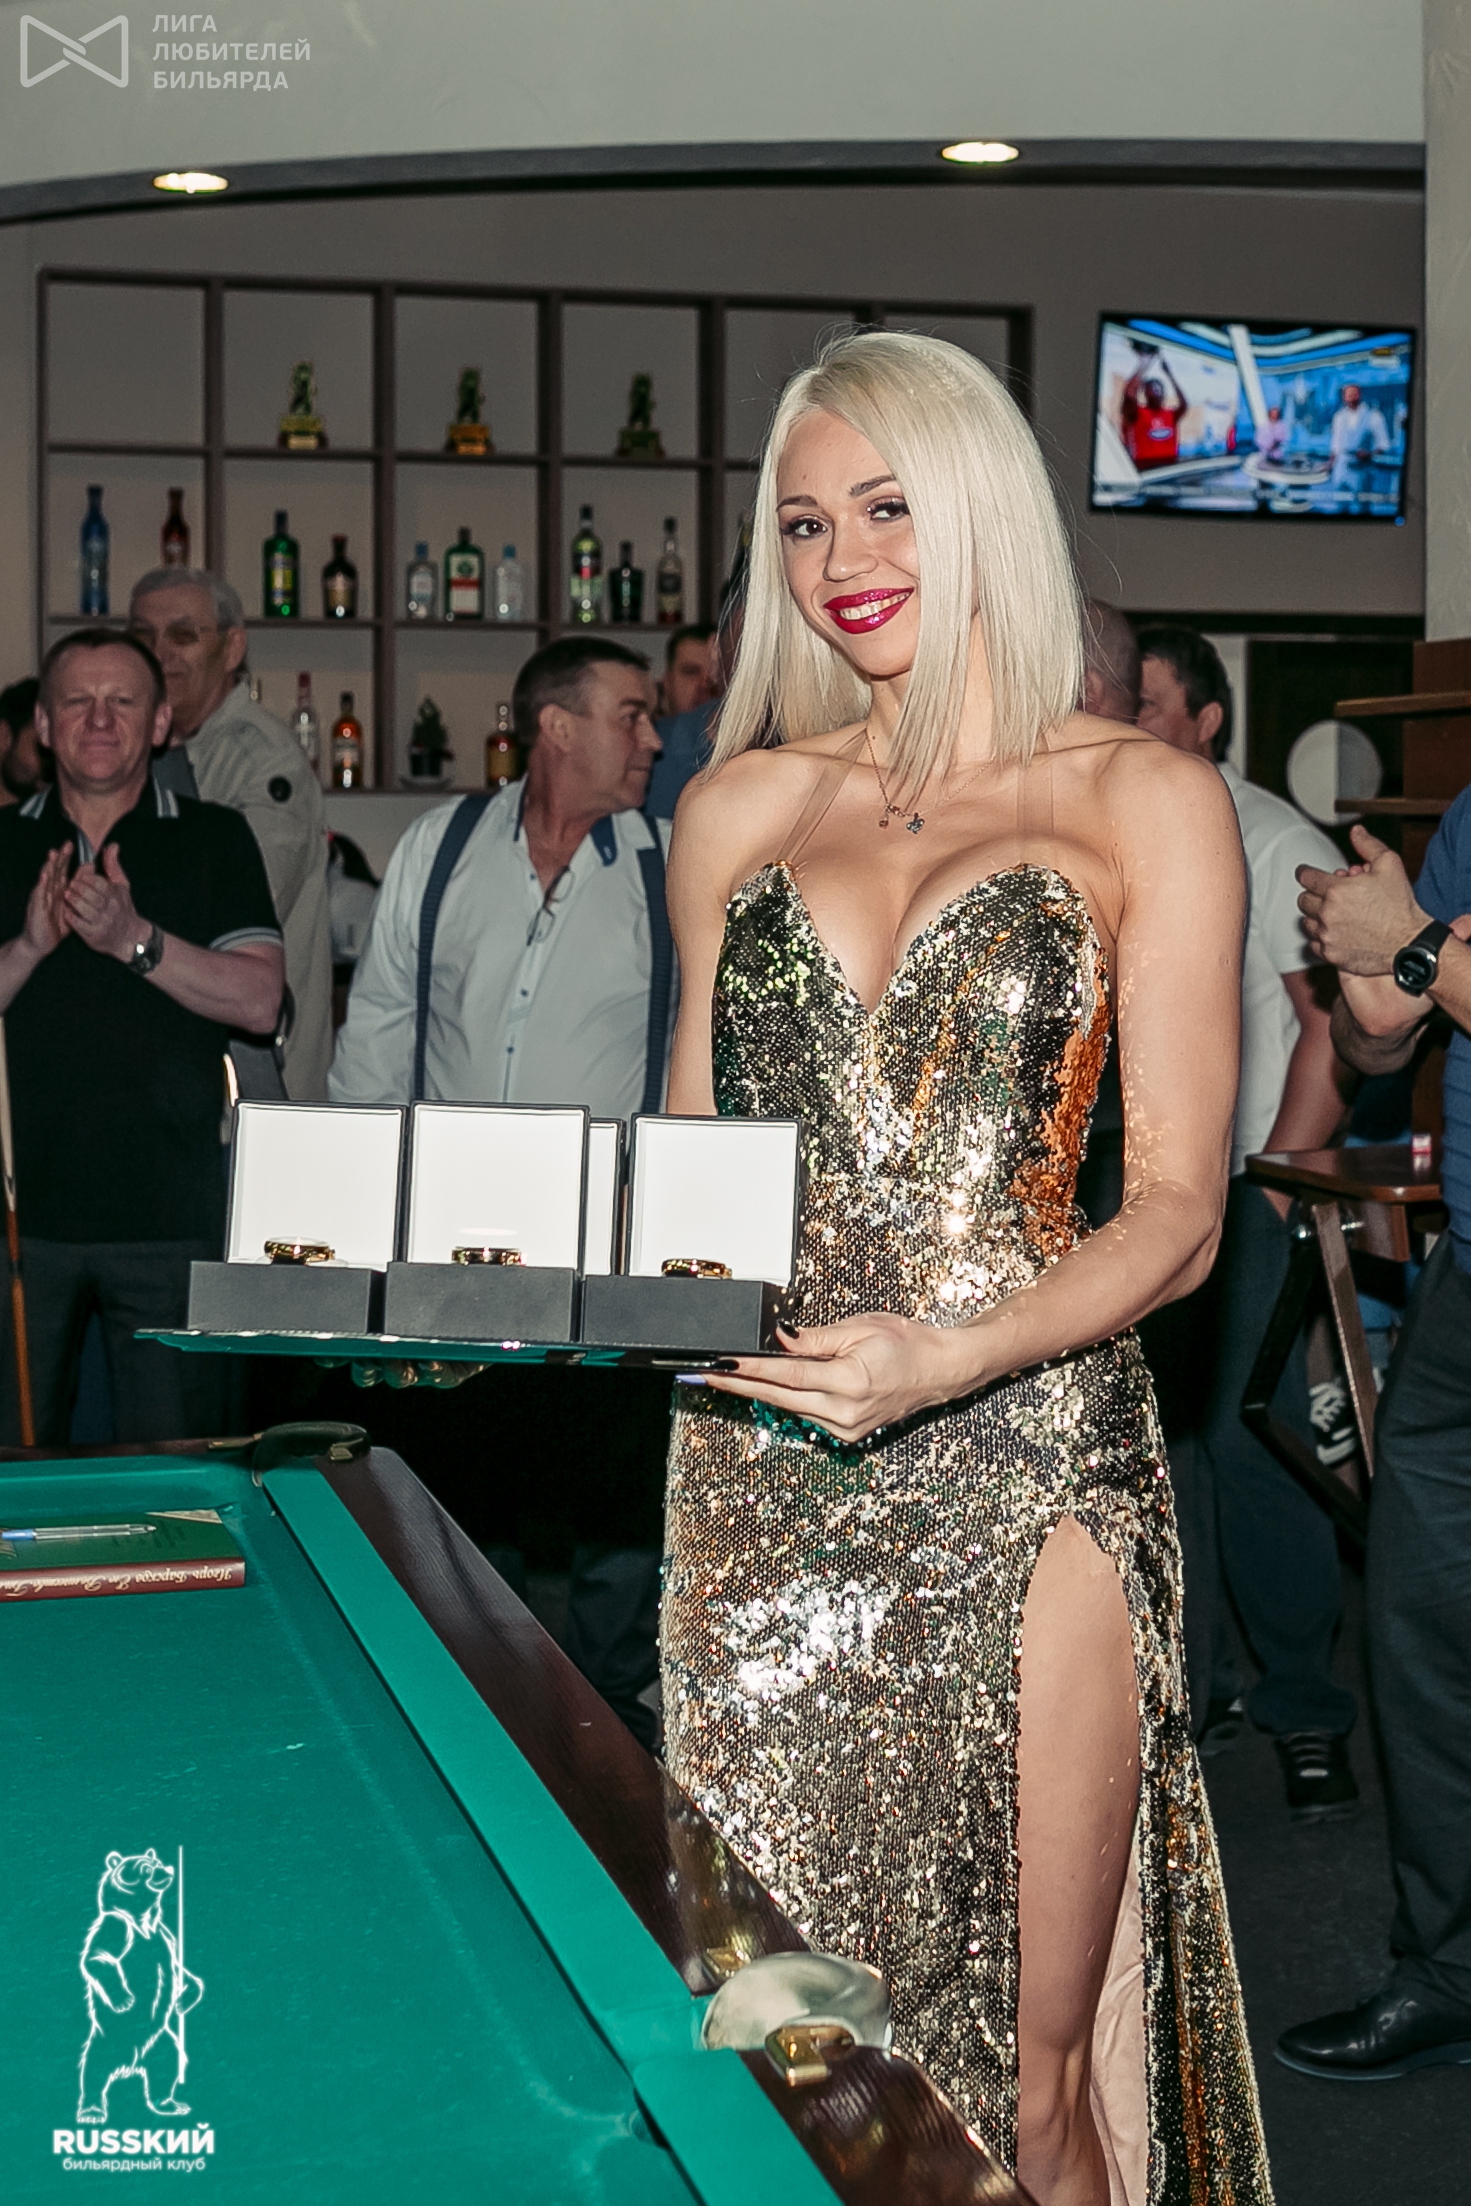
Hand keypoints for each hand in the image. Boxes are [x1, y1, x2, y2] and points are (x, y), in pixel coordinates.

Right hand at [22, 842, 71, 960]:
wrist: (39, 943)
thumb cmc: (54, 925)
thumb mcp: (70, 907)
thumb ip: (78, 890)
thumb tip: (87, 873)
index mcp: (56, 891)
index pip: (61, 870)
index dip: (65, 858)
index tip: (72, 845)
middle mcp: (48, 892)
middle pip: (53, 871)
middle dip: (59, 858)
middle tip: (66, 844)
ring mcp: (41, 899)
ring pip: (45, 880)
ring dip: (49, 867)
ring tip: (53, 854)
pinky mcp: (36, 910)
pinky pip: (39, 897)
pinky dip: (41, 886)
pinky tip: (44, 877)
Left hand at [64, 843, 145, 963]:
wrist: (129, 937)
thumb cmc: (122, 909)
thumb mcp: (122, 885)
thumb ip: (113, 865)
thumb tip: (112, 845)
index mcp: (115, 896)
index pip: (100, 883)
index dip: (87, 878)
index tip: (80, 875)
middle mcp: (110, 909)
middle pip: (91, 895)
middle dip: (78, 888)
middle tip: (70, 884)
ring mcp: (101, 922)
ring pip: (84, 908)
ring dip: (73, 900)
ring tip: (67, 895)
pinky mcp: (93, 935)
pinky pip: (78, 924)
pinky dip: (71, 916)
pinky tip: (67, 911)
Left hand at [690, 1313, 980, 1443]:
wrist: (940, 1371)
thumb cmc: (907, 1344)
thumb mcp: (859, 1329)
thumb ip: (813, 1339)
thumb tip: (775, 1339)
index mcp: (849, 1382)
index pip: (785, 1376)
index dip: (747, 1370)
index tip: (717, 1363)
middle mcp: (844, 1413)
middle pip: (777, 1397)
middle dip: (737, 1384)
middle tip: (702, 1374)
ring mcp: (844, 1428)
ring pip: (787, 1407)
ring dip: (756, 1391)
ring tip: (724, 1375)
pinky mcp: (845, 1434)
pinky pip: (804, 1413)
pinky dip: (784, 1398)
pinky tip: (764, 1386)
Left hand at [1296, 826, 1425, 974]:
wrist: (1409, 942)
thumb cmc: (1400, 906)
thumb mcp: (1389, 866)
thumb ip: (1368, 846)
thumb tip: (1356, 832)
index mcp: (1336, 890)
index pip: (1306, 877)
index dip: (1305, 873)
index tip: (1305, 873)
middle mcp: (1327, 913)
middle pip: (1303, 900)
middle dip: (1314, 895)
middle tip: (1328, 896)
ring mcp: (1327, 935)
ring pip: (1306, 922)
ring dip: (1316, 916)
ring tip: (1334, 914)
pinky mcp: (1330, 954)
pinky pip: (1314, 944)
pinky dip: (1321, 938)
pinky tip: (1335, 933)